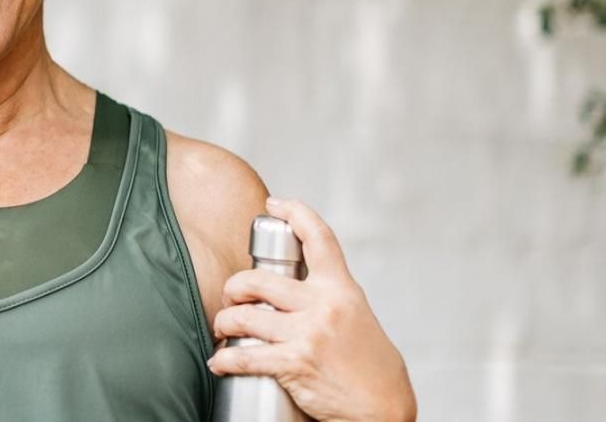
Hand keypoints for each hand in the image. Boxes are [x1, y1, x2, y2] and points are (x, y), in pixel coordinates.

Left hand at [208, 198, 415, 421]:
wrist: (384, 409)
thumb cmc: (371, 367)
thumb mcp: (357, 318)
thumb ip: (329, 298)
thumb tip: (294, 287)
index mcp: (342, 289)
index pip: (319, 238)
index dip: (295, 213)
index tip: (275, 204)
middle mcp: (324, 306)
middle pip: (259, 279)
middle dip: (234, 287)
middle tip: (231, 299)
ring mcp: (309, 334)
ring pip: (245, 315)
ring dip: (224, 322)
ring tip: (223, 330)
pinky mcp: (296, 363)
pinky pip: (245, 356)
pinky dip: (225, 359)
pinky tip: (220, 362)